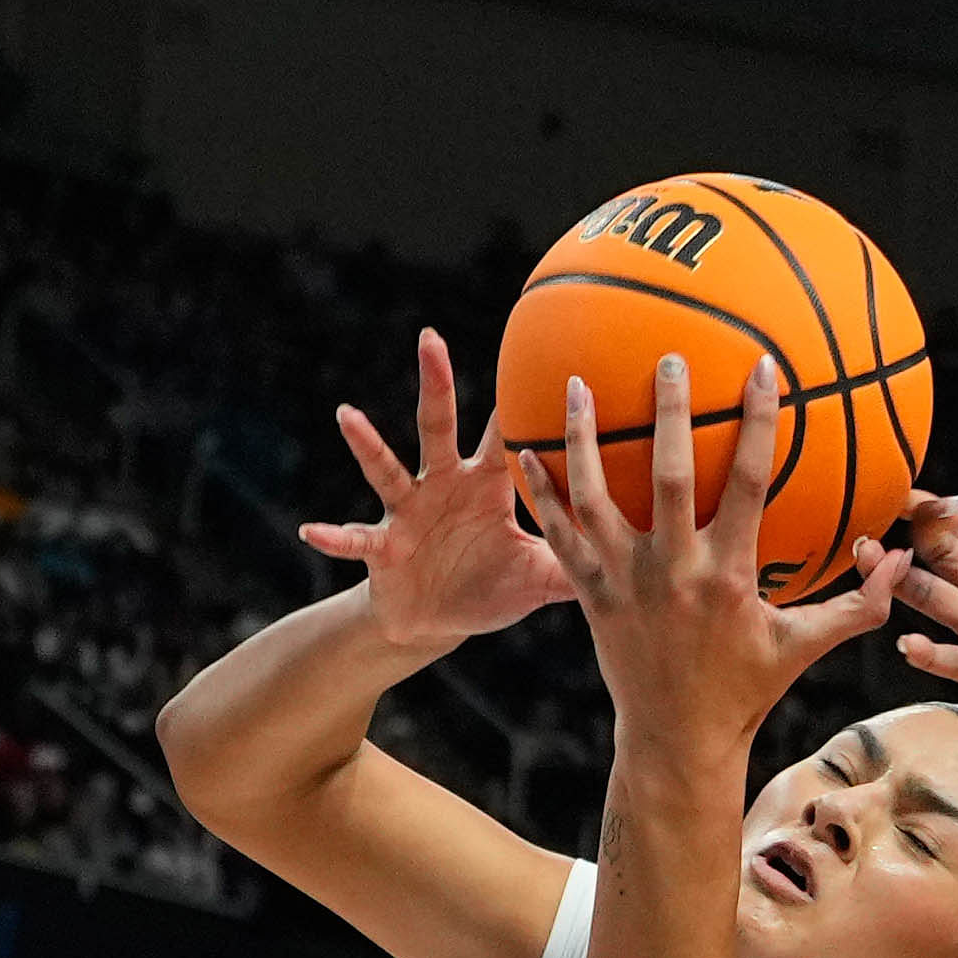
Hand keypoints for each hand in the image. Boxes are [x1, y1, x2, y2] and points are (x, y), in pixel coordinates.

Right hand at [301, 332, 574, 655]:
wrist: (434, 621)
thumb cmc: (489, 589)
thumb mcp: (539, 579)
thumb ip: (583, 561)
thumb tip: (647, 556)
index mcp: (485, 486)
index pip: (505, 434)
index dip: (520, 403)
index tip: (538, 358)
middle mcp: (443, 486)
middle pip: (439, 426)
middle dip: (436, 383)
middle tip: (431, 336)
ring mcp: (408, 512)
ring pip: (388, 469)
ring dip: (367, 444)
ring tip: (347, 416)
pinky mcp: (382, 547)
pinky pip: (356, 540)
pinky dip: (335, 536)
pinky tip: (310, 530)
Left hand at [521, 349, 904, 759]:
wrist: (676, 740)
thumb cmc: (744, 689)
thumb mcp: (802, 648)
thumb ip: (857, 605)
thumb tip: (901, 560)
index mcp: (728, 574)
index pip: (747, 483)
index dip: (757, 424)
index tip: (762, 368)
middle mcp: (673, 570)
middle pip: (667, 475)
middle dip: (668, 412)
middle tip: (668, 357)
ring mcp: (625, 581)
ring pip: (596, 497)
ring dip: (583, 439)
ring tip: (577, 385)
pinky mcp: (590, 594)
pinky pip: (560, 535)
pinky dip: (542, 493)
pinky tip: (526, 451)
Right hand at [893, 501, 957, 792]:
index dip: (943, 509)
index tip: (910, 488)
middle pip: (942, 554)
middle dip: (911, 531)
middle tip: (876, 508)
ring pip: (931, 596)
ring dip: (900, 579)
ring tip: (869, 557)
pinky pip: (947, 657)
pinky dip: (926, 650)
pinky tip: (908, 642)